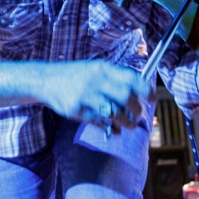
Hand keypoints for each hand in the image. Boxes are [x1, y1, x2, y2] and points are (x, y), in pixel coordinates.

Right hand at [38, 61, 153, 131]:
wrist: (45, 80)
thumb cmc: (75, 75)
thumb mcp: (94, 70)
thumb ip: (114, 78)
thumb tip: (139, 90)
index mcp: (102, 68)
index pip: (130, 77)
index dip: (145, 89)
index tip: (153, 97)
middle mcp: (95, 80)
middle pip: (126, 97)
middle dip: (137, 109)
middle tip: (139, 114)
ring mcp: (85, 96)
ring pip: (114, 113)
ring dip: (126, 122)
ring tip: (129, 124)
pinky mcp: (76, 110)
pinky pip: (99, 122)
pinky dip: (110, 128)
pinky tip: (113, 130)